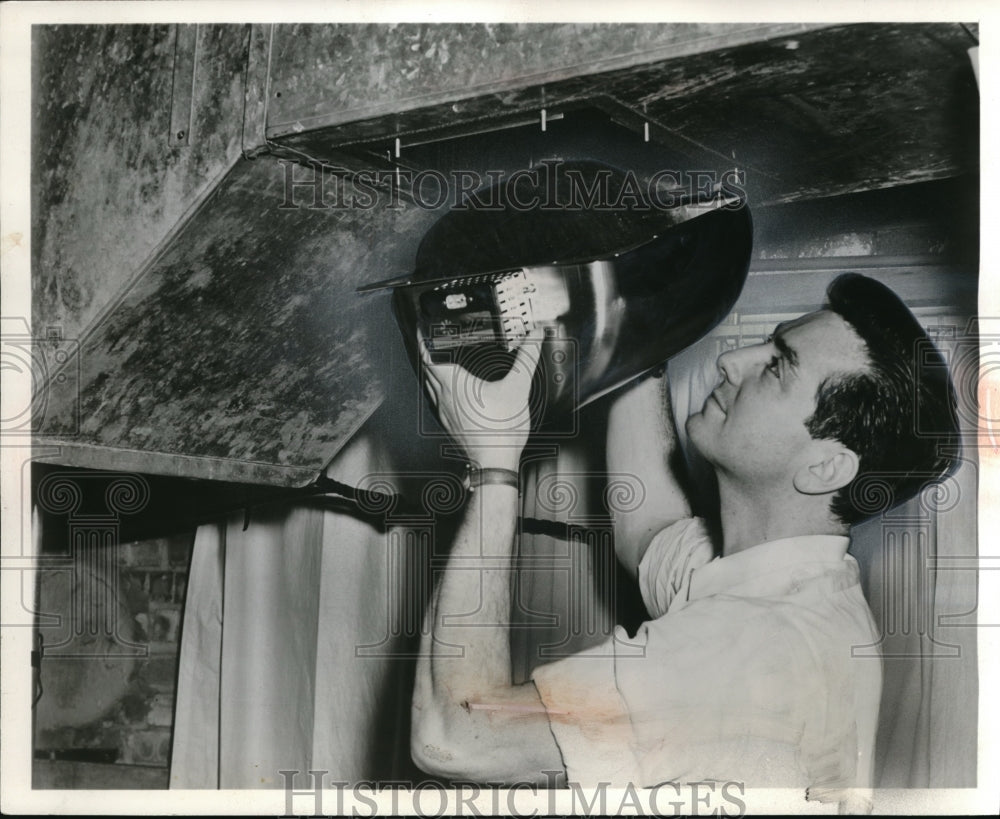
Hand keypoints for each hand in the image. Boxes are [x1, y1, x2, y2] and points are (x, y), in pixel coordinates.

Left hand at [419, 329, 544, 468]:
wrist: (495, 463)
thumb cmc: (501, 431)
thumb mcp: (518, 387)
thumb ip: (527, 358)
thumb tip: (534, 337)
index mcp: (454, 384)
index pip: (429, 357)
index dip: (424, 341)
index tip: (423, 331)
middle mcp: (444, 398)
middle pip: (427, 372)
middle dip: (428, 355)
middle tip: (431, 344)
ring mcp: (446, 413)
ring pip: (431, 388)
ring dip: (432, 374)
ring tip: (439, 364)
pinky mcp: (451, 425)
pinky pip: (439, 403)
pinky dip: (440, 392)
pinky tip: (453, 394)